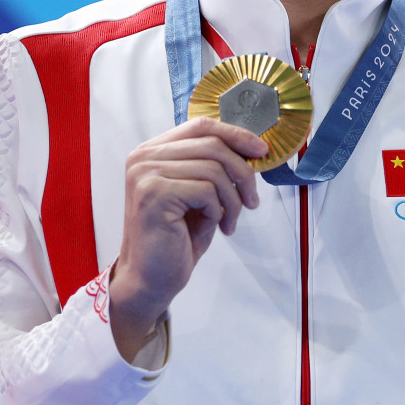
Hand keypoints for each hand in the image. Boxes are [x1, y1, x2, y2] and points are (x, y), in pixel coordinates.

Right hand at [107, 118, 268, 361]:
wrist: (150, 279)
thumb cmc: (175, 239)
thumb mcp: (198, 195)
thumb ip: (213, 167)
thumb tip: (252, 148)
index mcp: (152, 151)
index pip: (201, 126)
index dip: (235, 134)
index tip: (260, 151)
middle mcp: (144, 157)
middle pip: (212, 144)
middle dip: (242, 173)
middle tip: (252, 201)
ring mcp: (146, 174)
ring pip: (214, 168)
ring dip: (233, 198)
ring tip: (230, 220)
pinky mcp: (154, 194)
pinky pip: (206, 189)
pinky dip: (219, 209)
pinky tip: (214, 226)